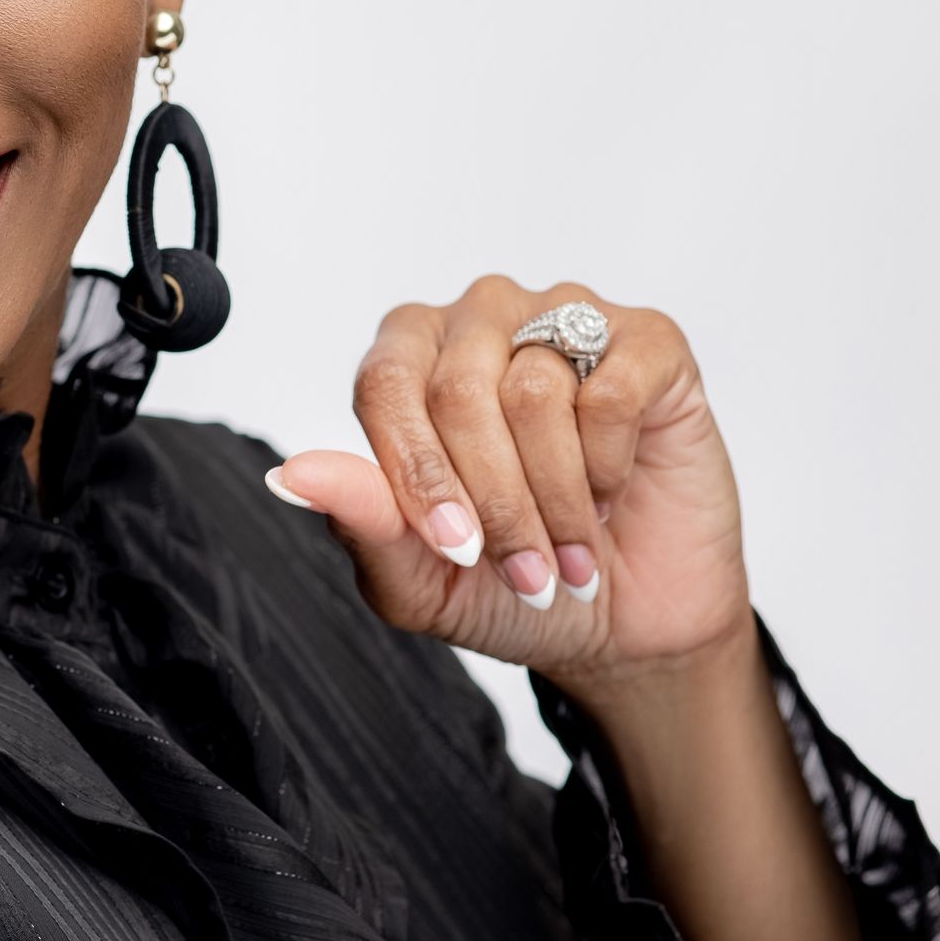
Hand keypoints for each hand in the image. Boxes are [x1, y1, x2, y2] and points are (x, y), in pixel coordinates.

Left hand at [272, 276, 751, 688]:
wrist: (626, 621)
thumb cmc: (514, 588)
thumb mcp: (422, 580)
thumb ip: (360, 520)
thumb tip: (293, 474)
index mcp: (409, 363)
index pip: (384, 384)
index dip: (417, 473)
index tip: (456, 550)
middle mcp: (481, 323)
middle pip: (458, 390)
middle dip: (494, 502)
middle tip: (527, 571)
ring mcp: (565, 319)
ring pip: (534, 393)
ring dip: (556, 499)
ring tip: (572, 547)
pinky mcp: (647, 341)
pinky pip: (610, 392)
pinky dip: (609, 466)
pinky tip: (613, 490)